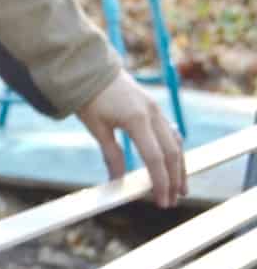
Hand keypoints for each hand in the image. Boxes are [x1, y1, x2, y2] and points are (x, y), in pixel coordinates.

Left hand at [76, 72, 186, 207]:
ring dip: (179, 166)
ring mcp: (155, 109)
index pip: (155, 158)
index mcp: (137, 119)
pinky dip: (174, 150)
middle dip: (174, 179)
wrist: (90, 68)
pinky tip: (174, 162)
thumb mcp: (97, 128)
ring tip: (179, 187)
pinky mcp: (153, 107)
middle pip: (172, 152)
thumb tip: (118, 182)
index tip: (161, 201)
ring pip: (175, 143)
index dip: (160, 181)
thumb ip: (111, 155)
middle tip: (172, 200)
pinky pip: (170, 132)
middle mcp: (153, 114)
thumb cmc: (90, 97)